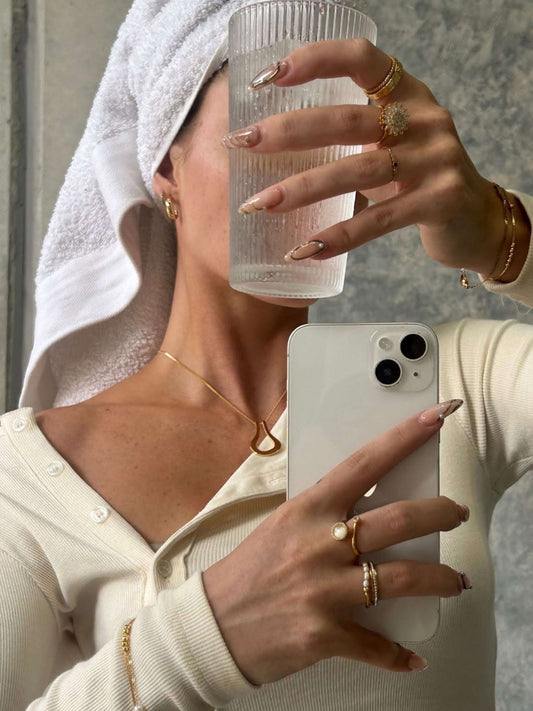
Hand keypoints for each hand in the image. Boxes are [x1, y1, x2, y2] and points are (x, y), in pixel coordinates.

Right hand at [202, 400, 468, 685]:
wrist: (212, 624)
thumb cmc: (248, 571)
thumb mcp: (284, 526)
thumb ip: (325, 515)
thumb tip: (372, 509)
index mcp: (308, 510)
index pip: (364, 464)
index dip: (404, 438)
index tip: (434, 417)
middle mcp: (319, 544)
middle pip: (397, 520)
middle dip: (439, 514)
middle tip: (457, 513)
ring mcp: (323, 589)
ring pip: (401, 578)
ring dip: (440, 579)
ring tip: (456, 580)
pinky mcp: (323, 633)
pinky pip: (375, 644)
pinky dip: (398, 653)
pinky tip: (412, 656)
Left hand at [223, 39, 529, 280]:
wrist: (476, 219)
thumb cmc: (416, 177)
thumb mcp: (389, 142)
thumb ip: (349, 136)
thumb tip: (270, 142)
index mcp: (406, 93)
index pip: (360, 59)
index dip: (313, 60)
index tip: (266, 77)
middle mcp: (424, 118)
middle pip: (345, 120)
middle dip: (286, 132)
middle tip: (240, 144)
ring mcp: (435, 159)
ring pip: (356, 171)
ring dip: (301, 189)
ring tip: (258, 205)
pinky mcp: (439, 201)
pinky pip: (378, 221)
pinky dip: (338, 236)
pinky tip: (305, 249)